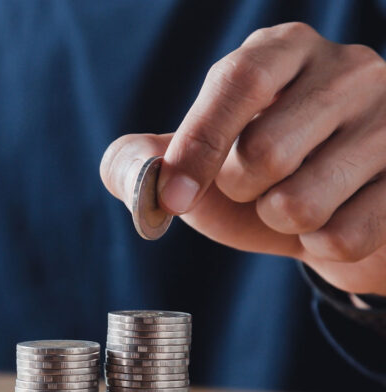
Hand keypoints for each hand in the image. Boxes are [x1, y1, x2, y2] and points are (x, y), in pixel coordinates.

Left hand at [101, 22, 385, 296]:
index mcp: (282, 50)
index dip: (197, 146)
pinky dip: (320, 247)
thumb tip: (134, 172)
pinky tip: (334, 220)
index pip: (239, 82)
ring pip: (302, 202)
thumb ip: (144, 160)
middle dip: (240, 192)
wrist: (338, 214)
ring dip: (279, 223)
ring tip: (294, 202)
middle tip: (256, 186)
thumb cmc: (256, 177)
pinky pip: (344, 237)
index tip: (173, 199)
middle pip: (265, 152)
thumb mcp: (195, 162)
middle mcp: (349, 69)